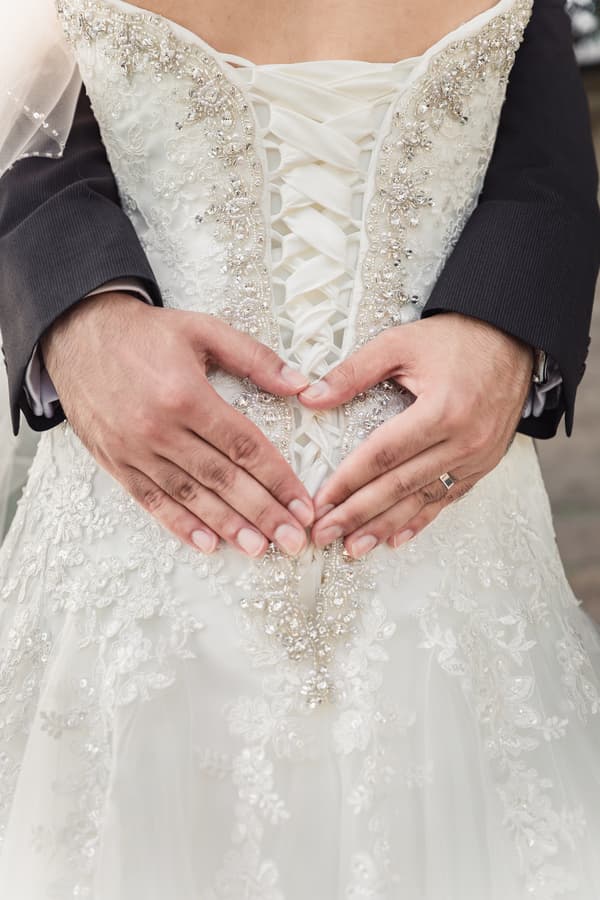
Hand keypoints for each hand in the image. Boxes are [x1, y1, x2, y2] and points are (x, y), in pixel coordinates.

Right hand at [41, 293, 313, 556]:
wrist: (77, 333)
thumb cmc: (145, 333)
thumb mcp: (203, 330)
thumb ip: (255, 357)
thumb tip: (301, 385)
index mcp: (187, 395)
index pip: (244, 446)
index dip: (278, 479)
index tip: (303, 504)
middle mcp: (160, 428)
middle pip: (222, 479)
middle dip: (263, 513)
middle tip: (292, 540)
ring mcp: (134, 449)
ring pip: (189, 496)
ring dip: (227, 526)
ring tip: (258, 548)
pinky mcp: (115, 461)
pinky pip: (151, 500)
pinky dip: (179, 524)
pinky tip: (206, 543)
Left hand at [298, 313, 533, 556]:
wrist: (513, 338)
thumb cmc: (455, 338)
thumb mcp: (399, 343)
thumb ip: (353, 372)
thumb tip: (309, 398)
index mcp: (442, 409)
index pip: (383, 455)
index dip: (348, 481)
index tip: (319, 503)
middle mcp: (464, 440)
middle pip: (400, 486)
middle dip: (357, 514)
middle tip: (324, 535)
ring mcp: (478, 457)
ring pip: (422, 500)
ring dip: (384, 526)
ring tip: (353, 548)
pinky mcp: (484, 464)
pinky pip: (448, 498)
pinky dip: (419, 520)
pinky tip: (395, 538)